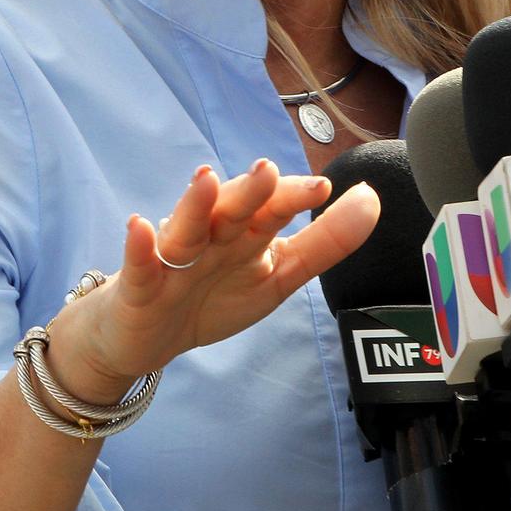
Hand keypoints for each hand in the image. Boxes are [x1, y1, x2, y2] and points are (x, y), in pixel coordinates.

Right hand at [47, 159, 377, 401]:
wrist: (145, 338)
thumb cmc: (212, 297)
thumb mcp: (277, 276)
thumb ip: (325, 242)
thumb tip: (372, 199)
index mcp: (246, 233)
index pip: (271, 208)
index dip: (293, 196)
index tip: (322, 187)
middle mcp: (211, 236)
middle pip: (231, 210)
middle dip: (249, 191)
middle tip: (266, 172)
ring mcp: (173, 259)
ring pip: (185, 229)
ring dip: (194, 206)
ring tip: (205, 181)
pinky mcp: (139, 286)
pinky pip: (138, 266)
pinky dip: (139, 248)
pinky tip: (141, 228)